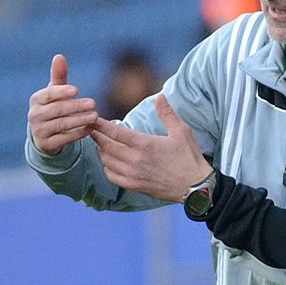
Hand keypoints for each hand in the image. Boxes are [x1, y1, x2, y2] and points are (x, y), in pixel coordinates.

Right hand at [28, 54, 97, 154]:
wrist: (45, 135)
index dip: (62, 92)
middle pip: (57, 110)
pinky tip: (90, 129)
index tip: (77, 90)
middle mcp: (34, 115)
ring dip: (79, 120)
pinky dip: (78, 134)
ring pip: (62, 125)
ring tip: (95, 116)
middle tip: (93, 103)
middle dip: (76, 106)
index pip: (49, 94)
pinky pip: (64, 139)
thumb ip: (58, 76)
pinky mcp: (47, 145)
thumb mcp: (55, 92)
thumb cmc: (53, 107)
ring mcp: (39, 131)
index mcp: (36, 100)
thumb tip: (59, 56)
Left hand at [91, 93, 209, 201]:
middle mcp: (135, 160)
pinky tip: (108, 162)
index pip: (114, 132)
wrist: (195, 187)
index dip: (100, 124)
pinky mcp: (135, 186)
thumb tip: (160, 96)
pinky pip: (112, 176)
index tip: (92, 118)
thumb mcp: (181, 131)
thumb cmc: (189, 158)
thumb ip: (167, 114)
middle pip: (106, 146)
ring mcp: (133, 175)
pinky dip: (107, 168)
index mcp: (144, 144)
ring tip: (99, 144)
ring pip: (107, 161)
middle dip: (96, 136)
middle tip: (90, 128)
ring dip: (100, 151)